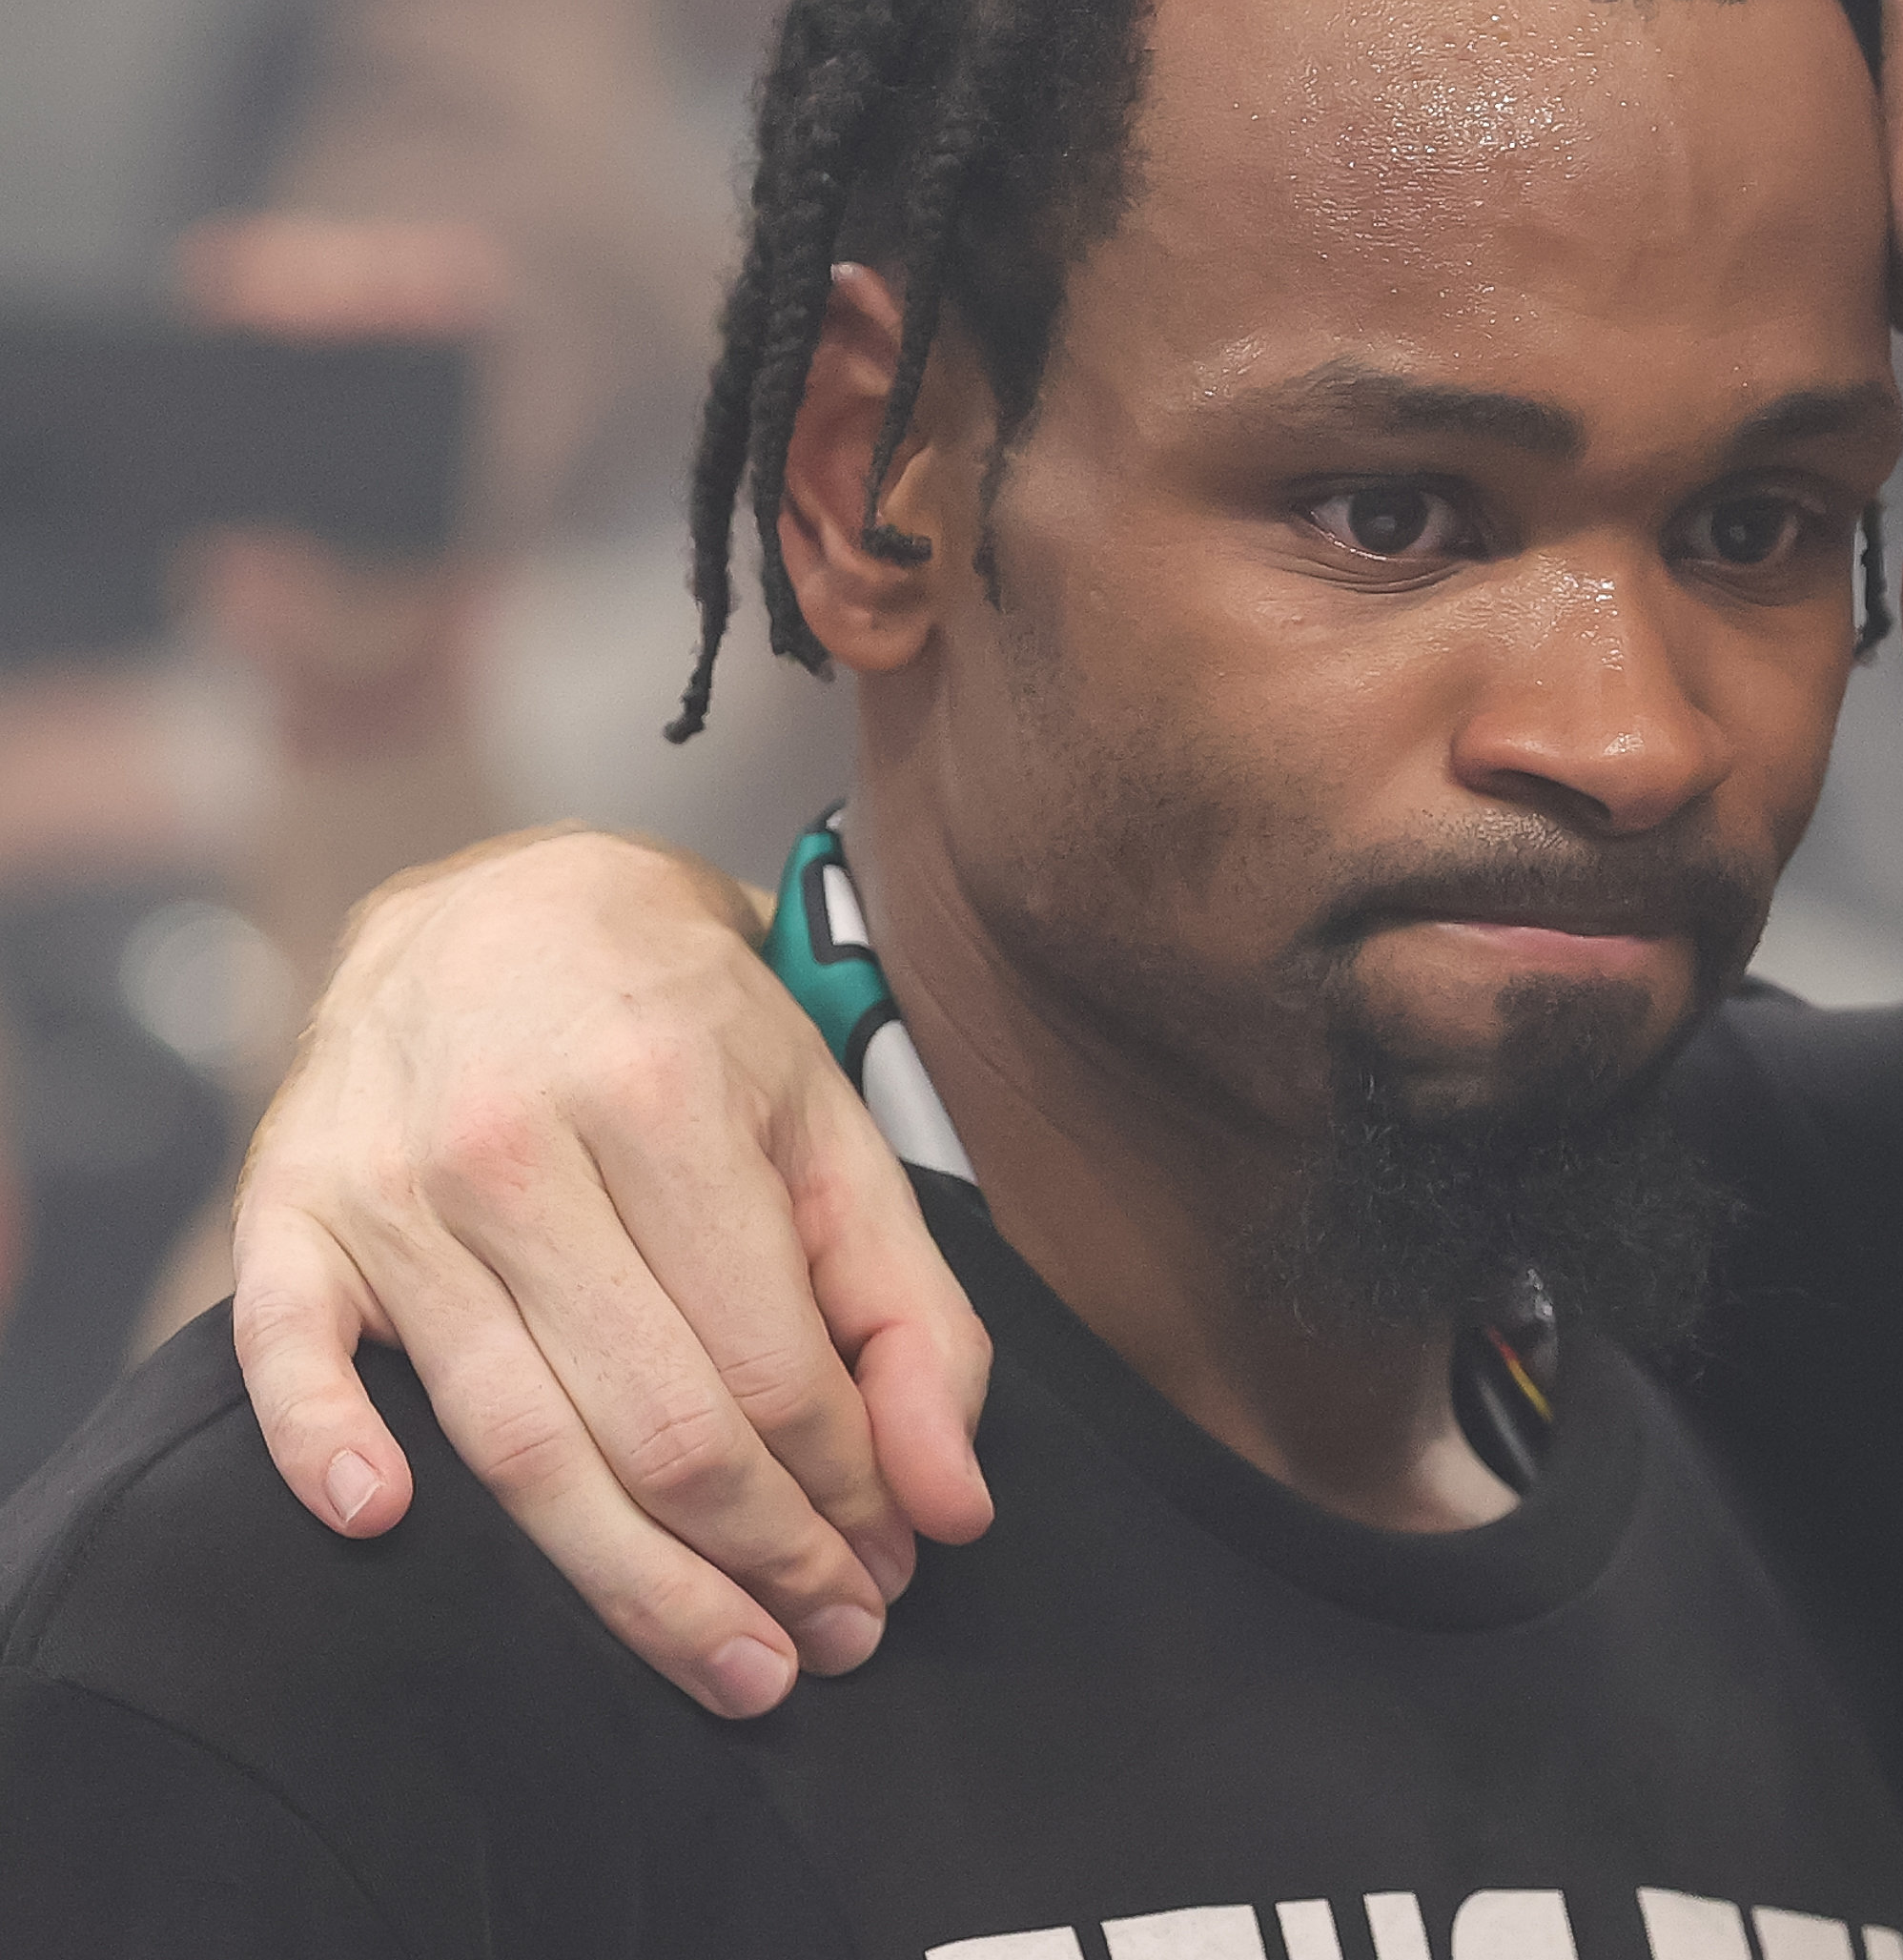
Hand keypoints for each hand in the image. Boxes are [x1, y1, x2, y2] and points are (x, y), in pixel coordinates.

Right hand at [231, 828, 992, 1715]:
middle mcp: (518, 1142)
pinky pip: (287, 1351)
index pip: (774, 1367)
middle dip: (762, 1561)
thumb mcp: (831, 1132)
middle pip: (654, 1422)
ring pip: (513, 1436)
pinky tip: (387, 1524)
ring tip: (728, 1663)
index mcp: (670, 1099)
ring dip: (627, 1583)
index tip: (895, 1568)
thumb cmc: (691, 1033)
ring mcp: (391, 1181)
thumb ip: (910, 1311)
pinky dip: (324, 1446)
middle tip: (827, 1642)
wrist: (507, 903)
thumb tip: (952, 1503)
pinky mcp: (286, 1208)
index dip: (848, 1494)